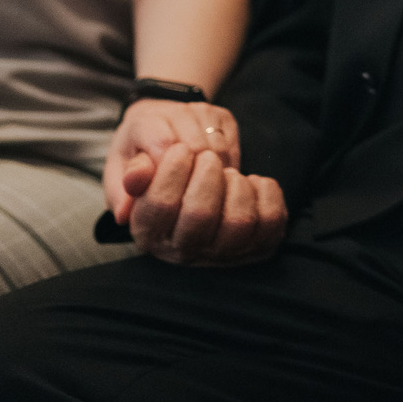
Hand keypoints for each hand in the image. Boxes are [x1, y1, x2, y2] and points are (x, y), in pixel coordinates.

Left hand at [103, 99, 241, 223]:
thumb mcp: (119, 173)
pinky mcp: (225, 116)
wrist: (157, 122)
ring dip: (212, 178)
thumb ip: (120, 192)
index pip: (165, 144)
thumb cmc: (138, 153)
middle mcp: (176, 109)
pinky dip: (225, 170)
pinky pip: (232, 150)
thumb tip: (124, 214)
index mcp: (145, 120)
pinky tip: (211, 179)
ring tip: (198, 191)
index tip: (169, 196)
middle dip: (193, 179)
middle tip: (186, 200)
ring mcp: (204, 110)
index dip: (170, 175)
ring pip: (218, 151)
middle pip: (197, 148)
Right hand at [125, 146, 285, 266]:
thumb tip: (136, 178)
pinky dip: (265, 191)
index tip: (180, 149)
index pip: (160, 206)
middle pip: (200, 215)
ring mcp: (222, 252)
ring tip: (226, 171)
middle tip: (207, 157)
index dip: (173, 172)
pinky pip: (271, 220)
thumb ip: (132, 168)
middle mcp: (183, 250)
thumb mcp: (132, 160)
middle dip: (208, 174)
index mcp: (148, 231)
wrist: (191, 176)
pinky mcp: (255, 245)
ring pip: (238, 222)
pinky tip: (251, 181)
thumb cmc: (157, 162)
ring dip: (236, 184)